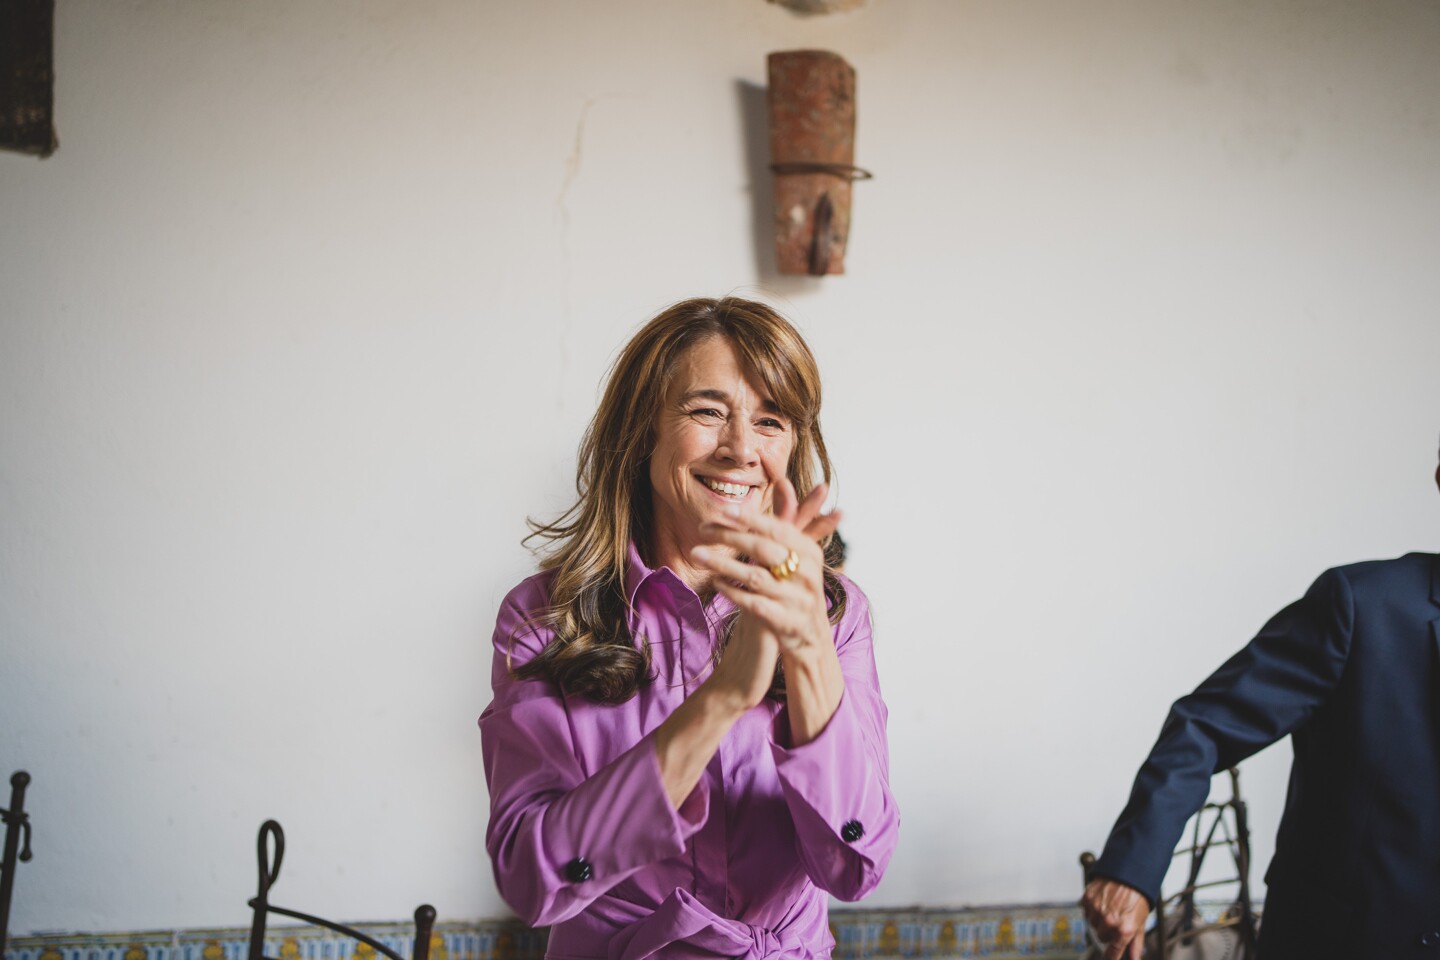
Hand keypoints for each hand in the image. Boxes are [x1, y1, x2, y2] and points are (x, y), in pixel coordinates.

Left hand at [693, 479, 839, 663]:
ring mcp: (799, 600)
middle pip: (763, 549)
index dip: (749, 519)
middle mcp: (808, 574)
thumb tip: (783, 482)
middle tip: (701, 529)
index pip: (777, 529)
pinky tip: (715, 583)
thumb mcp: (796, 556)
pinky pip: (754, 605)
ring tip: (697, 553)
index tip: (722, 511)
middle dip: (729, 537)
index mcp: (810, 552)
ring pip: (755, 577)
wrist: (811, 641)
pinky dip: (733, 592)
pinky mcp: (787, 624)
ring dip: (722, 563)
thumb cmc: (795, 590)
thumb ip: (788, 521)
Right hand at [1081, 878, 1148, 959]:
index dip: (1110, 958)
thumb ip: (1136, 943)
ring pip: (1093, 924)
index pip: (1112, 953)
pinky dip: (1092, 908)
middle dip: (1108, 932)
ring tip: (1110, 908)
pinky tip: (1102, 901)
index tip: (1109, 959)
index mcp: (1124, 930)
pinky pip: (1086, 911)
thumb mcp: (1141, 922)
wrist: (1129, 873)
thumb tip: (1134, 959)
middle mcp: (1109, 922)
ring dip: (1099, 920)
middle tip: (1116, 920)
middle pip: (1102, 937)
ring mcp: (1096, 910)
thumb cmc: (1137, 896)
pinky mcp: (1088, 899)